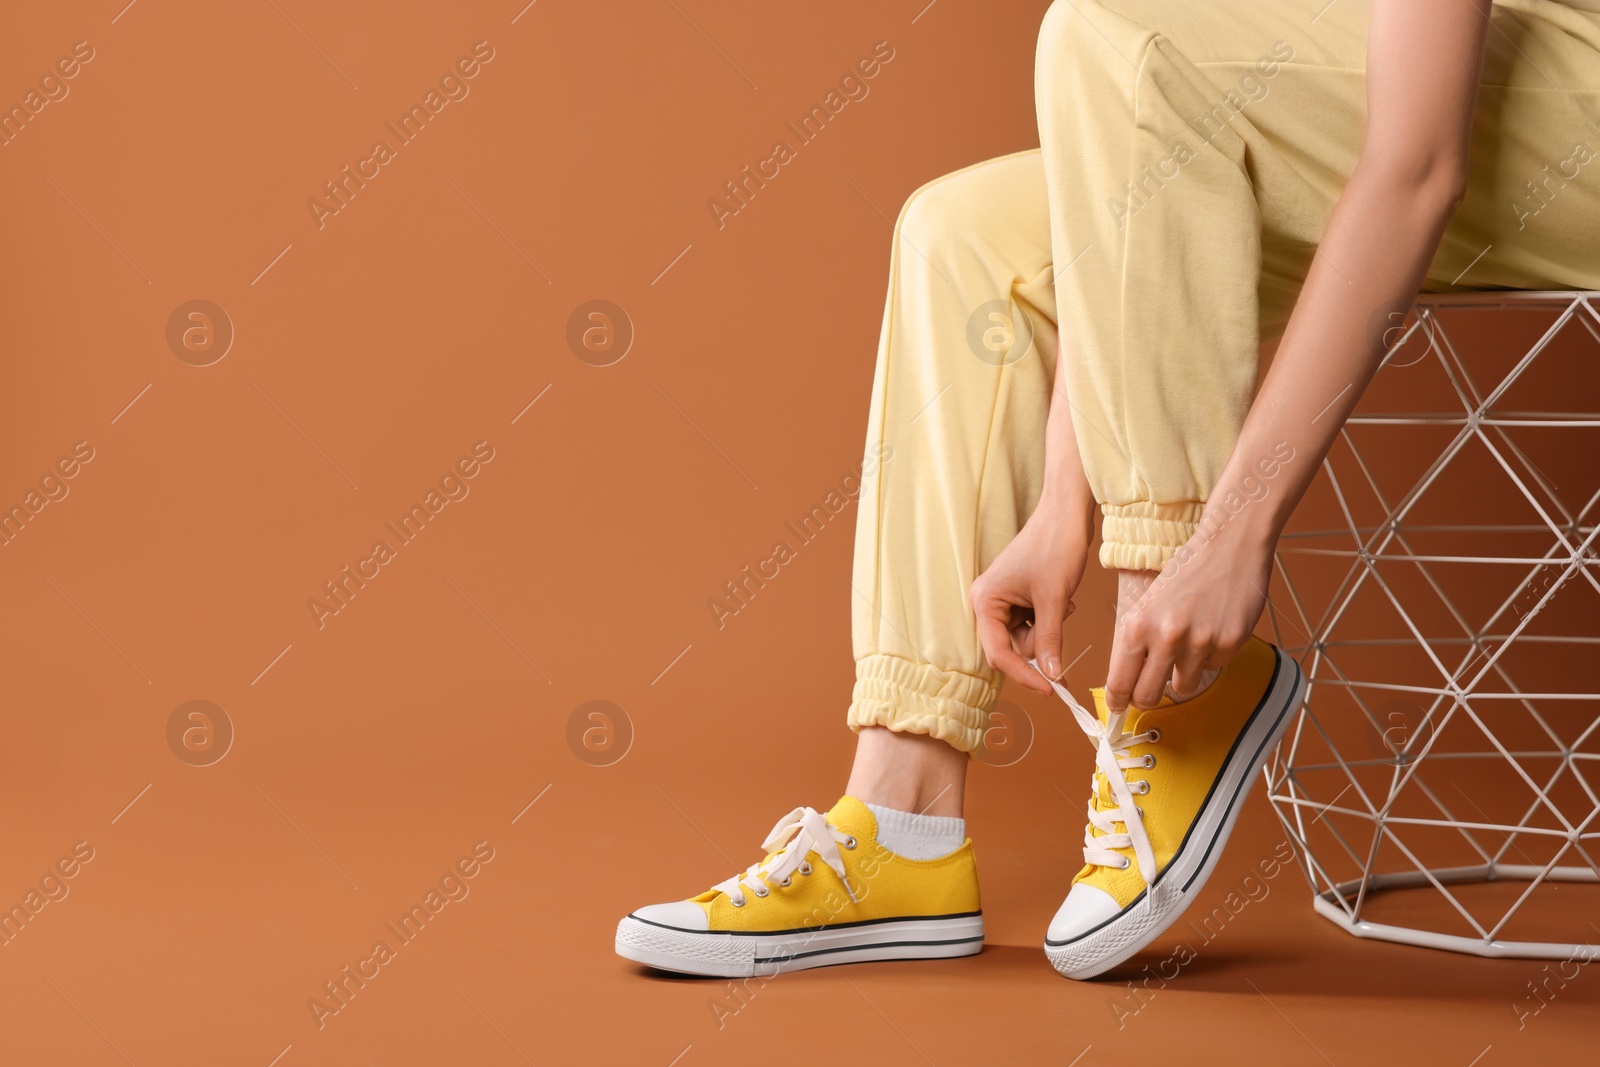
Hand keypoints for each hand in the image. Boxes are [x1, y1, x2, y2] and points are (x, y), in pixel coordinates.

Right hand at [970, 495, 1092, 694]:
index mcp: (985, 601)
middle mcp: (988, 602)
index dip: (1024, 674)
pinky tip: (1059, 600)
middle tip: (1060, 621)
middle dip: (1040, 642)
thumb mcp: (1054, 600)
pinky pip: (1032, 625)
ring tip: (1061, 603)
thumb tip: (1052, 675)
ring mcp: (1003, 600)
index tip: (1050, 689)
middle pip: (1012, 648)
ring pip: (1026, 639)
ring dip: (1048, 630)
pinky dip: (1049, 620)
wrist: (1066, 514)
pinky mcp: (1018, 598)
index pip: (999, 653)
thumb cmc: (1055, 546)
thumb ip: (1050, 641)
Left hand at [1104, 525, 1273, 713]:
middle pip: (1148, 695)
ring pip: (1183, 686)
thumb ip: (1138, 642)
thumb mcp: (1148, 603)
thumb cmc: (1187, 573)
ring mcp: (1200, 643)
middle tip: (1150, 691)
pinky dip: (1211, 656)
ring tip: (1188, 642)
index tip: (1119, 708)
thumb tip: (1127, 681)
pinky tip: (1212, 628)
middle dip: (1147, 698)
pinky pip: (1213, 668)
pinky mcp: (1229, 644)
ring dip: (1183, 673)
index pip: (1120, 681)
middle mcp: (1166, 637)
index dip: (1118, 700)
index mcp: (1138, 626)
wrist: (1229, 547)